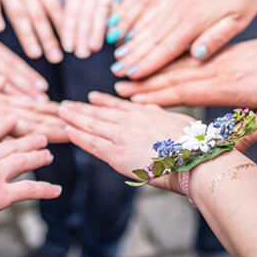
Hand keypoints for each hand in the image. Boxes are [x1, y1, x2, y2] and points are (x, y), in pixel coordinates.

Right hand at [0, 113, 61, 225]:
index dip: (4, 125)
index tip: (14, 119)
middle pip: (13, 145)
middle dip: (29, 141)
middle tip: (42, 138)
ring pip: (24, 162)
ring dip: (39, 158)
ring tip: (49, 156)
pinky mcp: (1, 194)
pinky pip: (29, 190)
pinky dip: (46, 190)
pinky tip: (57, 190)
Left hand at [58, 91, 193, 192]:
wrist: (197, 159)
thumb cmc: (196, 146)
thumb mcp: (181, 123)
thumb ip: (164, 118)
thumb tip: (158, 113)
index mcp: (148, 114)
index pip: (120, 107)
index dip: (104, 102)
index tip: (92, 97)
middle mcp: (133, 121)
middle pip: (101, 113)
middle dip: (82, 109)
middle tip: (65, 104)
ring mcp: (123, 136)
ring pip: (92, 125)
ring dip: (74, 118)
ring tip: (59, 112)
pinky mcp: (118, 154)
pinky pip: (93, 144)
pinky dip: (79, 137)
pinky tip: (67, 131)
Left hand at [61, 0, 134, 58]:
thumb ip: (76, 10)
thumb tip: (70, 38)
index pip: (71, 12)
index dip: (69, 31)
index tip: (67, 48)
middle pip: (84, 14)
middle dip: (81, 35)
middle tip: (80, 53)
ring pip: (100, 11)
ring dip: (96, 31)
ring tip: (94, 48)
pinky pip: (120, 7)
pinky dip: (117, 22)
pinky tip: (116, 36)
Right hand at [112, 0, 256, 78]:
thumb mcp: (239, 20)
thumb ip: (216, 38)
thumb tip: (196, 56)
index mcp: (196, 20)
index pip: (168, 47)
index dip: (149, 63)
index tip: (132, 75)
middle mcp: (181, 9)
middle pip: (152, 37)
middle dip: (133, 56)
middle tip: (116, 72)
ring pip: (148, 23)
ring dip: (131, 40)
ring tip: (117, 54)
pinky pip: (151, 7)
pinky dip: (137, 19)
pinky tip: (126, 26)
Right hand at [115, 32, 256, 148]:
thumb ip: (247, 133)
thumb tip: (224, 155)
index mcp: (229, 85)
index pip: (183, 91)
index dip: (154, 96)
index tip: (128, 100)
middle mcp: (220, 67)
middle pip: (174, 74)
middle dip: (144, 82)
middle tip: (114, 89)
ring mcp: (223, 55)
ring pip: (180, 62)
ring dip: (153, 68)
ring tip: (128, 73)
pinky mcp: (229, 49)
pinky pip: (193, 54)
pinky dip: (172, 58)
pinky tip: (161, 61)